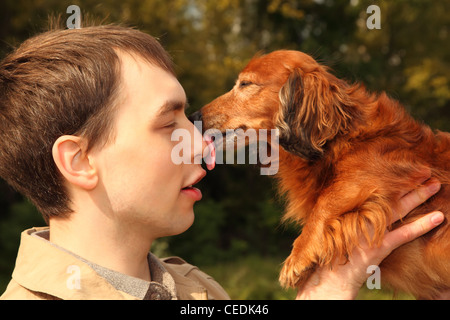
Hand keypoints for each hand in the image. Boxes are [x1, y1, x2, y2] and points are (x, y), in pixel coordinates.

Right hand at [296, 176, 443, 299]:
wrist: (330, 277)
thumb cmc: (332, 253)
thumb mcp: (336, 229)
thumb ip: (348, 216)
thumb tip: (363, 207)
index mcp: (349, 209)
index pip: (374, 190)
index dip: (390, 179)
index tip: (402, 168)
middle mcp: (359, 215)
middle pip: (388, 194)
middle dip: (407, 182)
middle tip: (424, 169)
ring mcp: (371, 230)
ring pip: (399, 209)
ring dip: (418, 196)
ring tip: (434, 184)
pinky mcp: (379, 246)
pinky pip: (405, 234)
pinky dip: (422, 225)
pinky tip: (438, 218)